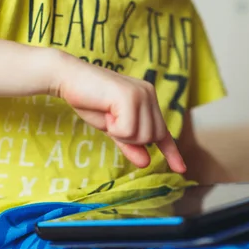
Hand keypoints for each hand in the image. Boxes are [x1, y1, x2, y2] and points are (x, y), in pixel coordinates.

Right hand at [51, 51, 185, 173]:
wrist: (68, 78)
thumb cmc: (90, 101)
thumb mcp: (113, 128)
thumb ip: (130, 144)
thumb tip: (146, 163)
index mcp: (148, 99)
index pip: (163, 132)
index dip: (172, 153)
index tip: (181, 169)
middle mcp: (149, 94)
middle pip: (153, 137)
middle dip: (131, 139)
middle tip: (111, 121)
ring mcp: (142, 94)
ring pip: (143, 136)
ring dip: (121, 133)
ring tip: (107, 114)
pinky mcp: (131, 97)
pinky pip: (129, 130)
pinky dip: (114, 128)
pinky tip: (105, 112)